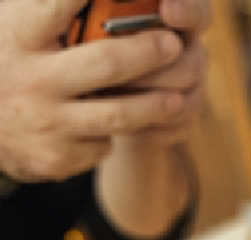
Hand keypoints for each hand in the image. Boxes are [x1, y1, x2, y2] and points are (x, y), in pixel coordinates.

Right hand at [0, 0, 193, 180]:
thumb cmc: (4, 59)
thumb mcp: (11, 24)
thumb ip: (47, 8)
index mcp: (20, 36)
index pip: (62, 5)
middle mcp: (34, 80)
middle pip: (107, 64)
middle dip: (148, 53)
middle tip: (173, 45)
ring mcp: (47, 123)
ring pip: (118, 116)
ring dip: (155, 106)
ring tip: (178, 99)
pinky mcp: (58, 158)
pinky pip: (102, 145)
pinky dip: (113, 133)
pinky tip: (123, 126)